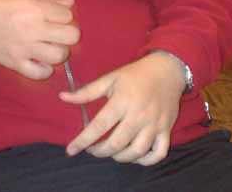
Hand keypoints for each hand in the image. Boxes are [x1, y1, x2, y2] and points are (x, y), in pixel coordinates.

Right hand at [0, 0, 79, 79]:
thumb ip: (48, 0)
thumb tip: (71, 3)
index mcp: (34, 9)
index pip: (67, 15)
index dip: (65, 16)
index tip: (57, 17)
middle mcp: (31, 28)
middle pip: (71, 36)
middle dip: (69, 34)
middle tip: (58, 33)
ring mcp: (24, 48)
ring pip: (60, 56)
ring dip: (59, 51)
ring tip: (50, 46)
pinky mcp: (14, 63)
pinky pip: (40, 73)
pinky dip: (45, 69)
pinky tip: (40, 60)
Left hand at [60, 52, 185, 165]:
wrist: (168, 69)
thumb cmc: (135, 74)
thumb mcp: (110, 78)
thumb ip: (87, 92)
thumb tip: (63, 97)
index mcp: (122, 100)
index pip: (99, 126)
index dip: (83, 140)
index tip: (70, 150)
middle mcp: (139, 114)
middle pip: (117, 143)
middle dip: (100, 152)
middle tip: (92, 149)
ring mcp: (154, 123)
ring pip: (137, 151)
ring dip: (120, 157)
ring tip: (111, 152)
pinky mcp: (166, 129)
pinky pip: (158, 153)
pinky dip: (146, 161)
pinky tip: (134, 156)